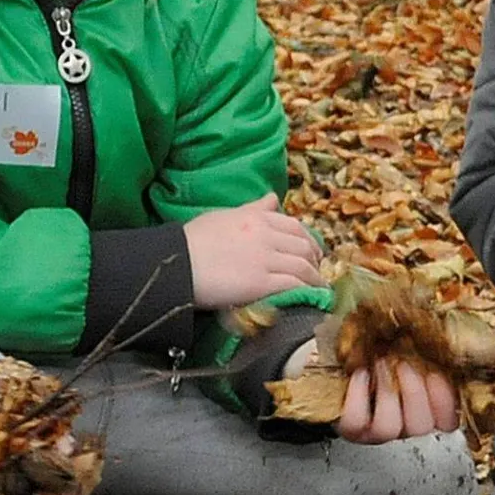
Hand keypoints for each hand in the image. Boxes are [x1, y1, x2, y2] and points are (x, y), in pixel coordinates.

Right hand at [184, 194, 322, 308]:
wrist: (176, 263)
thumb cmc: (191, 241)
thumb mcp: (223, 215)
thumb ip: (251, 209)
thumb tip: (273, 198)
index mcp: (255, 217)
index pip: (293, 226)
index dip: (307, 239)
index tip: (311, 249)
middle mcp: (265, 234)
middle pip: (302, 245)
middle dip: (314, 258)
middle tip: (317, 269)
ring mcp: (265, 258)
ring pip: (303, 265)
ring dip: (315, 276)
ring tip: (319, 286)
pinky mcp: (261, 282)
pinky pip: (293, 284)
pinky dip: (307, 289)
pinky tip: (311, 296)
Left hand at [344, 356, 459, 441]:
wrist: (344, 362)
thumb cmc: (382, 352)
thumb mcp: (411, 349)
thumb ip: (428, 352)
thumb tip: (440, 338)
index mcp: (428, 409)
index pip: (448, 421)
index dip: (445, 401)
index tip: (436, 374)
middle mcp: (404, 425)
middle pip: (421, 426)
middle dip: (414, 393)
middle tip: (404, 365)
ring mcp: (376, 431)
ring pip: (389, 428)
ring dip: (387, 393)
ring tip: (380, 364)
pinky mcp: (351, 429)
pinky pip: (356, 421)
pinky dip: (358, 396)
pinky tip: (360, 374)